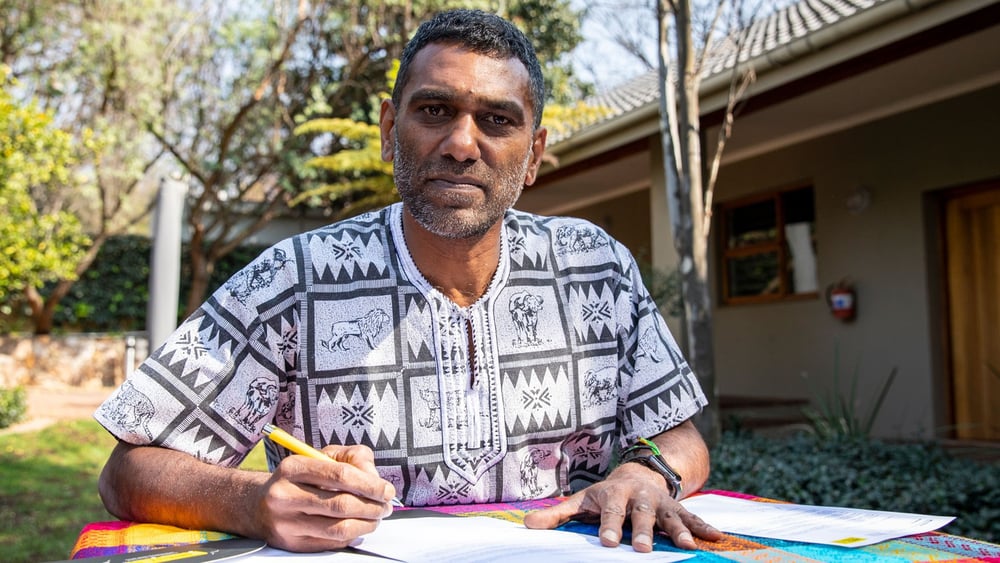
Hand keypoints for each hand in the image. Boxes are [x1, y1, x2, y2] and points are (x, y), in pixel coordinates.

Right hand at [252, 444, 395, 551]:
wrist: (261, 505)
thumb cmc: (299, 478)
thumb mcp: (321, 456)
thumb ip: (352, 458)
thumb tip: (374, 477)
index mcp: (293, 467)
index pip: (340, 475)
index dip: (370, 484)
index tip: (387, 490)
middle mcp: (285, 495)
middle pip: (341, 504)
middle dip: (372, 507)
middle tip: (386, 506)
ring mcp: (286, 522)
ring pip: (338, 528)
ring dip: (366, 525)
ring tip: (376, 518)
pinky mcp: (292, 543)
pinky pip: (331, 543)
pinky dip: (351, 536)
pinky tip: (357, 527)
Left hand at [523, 462, 721, 551]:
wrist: (640, 472)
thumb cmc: (606, 494)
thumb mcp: (581, 500)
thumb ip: (557, 514)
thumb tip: (526, 525)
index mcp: (614, 495)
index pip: (610, 512)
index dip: (609, 526)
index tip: (608, 543)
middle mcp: (640, 497)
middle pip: (642, 514)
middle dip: (644, 531)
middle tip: (643, 549)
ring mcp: (661, 502)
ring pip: (670, 516)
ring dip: (679, 531)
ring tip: (686, 547)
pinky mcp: (678, 508)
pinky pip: (692, 516)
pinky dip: (703, 526)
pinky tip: (716, 538)